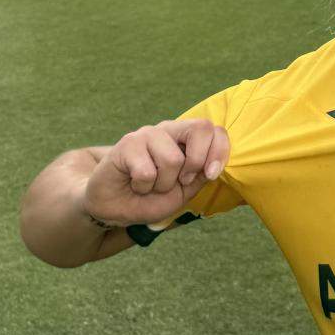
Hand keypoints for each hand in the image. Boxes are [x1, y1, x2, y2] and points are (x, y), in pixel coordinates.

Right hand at [83, 119, 229, 227]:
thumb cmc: (151, 197)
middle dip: (196, 162)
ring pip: (172, 159)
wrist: (115, 206)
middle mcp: (169, 130)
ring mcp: (147, 134)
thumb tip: (214, 164)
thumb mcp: (185, 192)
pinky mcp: (127, 144)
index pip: (215, 131)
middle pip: (201, 128)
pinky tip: (135, 184)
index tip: (210, 175)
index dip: (219, 152)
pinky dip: (143, 187)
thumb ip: (201, 175)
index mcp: (187, 139)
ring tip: (150, 185)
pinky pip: (147, 172)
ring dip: (163, 184)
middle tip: (181, 180)